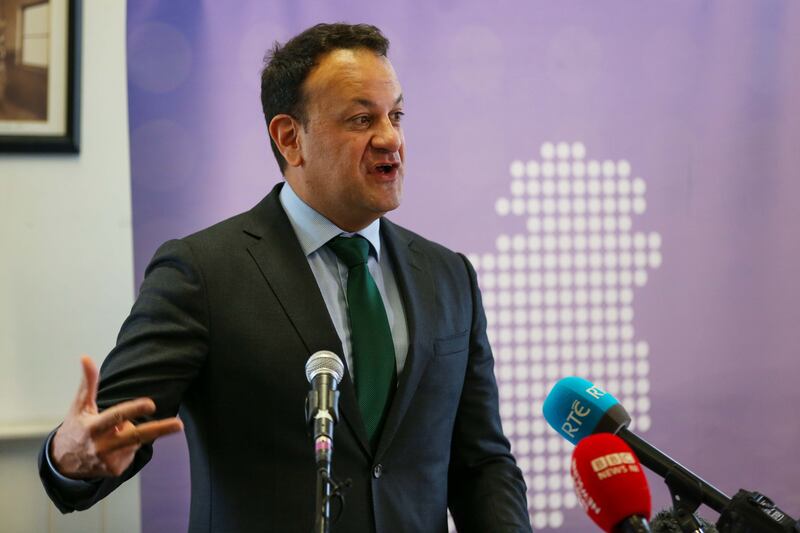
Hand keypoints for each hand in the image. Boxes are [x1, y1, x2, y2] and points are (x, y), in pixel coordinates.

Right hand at [51, 355, 183, 478]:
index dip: (134, 409)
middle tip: (179, 425)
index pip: (116, 416)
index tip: (151, 403)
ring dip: (131, 434)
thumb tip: (86, 357)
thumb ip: (88, 383)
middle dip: (160, 430)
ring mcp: (109, 460)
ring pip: (135, 440)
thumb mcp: (79, 406)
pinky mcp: (115, 470)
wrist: (63, 463)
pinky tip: (113, 448)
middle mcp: (101, 445)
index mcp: (93, 427)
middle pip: (136, 436)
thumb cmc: (76, 427)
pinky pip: (133, 452)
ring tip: (112, 435)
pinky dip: (128, 447)